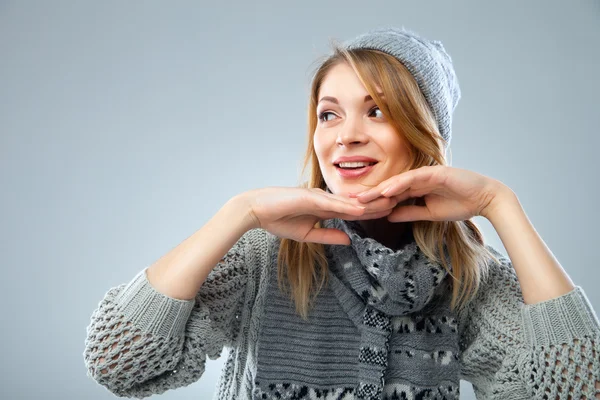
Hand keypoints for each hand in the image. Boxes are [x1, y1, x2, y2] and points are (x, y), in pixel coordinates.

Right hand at [242, 187, 396, 244]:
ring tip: (391, 202)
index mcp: (326, 207)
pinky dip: (349, 206)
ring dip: (370, 202)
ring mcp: (319, 196)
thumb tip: (349, 239)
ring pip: (350, 201)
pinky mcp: (310, 196)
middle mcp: (326, 199)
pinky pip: (333, 203)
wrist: (256, 210)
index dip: (373, 210)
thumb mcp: (308, 234)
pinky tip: (363, 209)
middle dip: (379, 202)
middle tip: (402, 201)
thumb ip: (329, 235)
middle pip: (357, 202)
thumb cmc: (278, 219)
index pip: (354, 209)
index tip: (391, 211)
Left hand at [352, 165, 503, 221]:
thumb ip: (409, 213)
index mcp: (415, 188)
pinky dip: (398, 184)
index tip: (357, 211)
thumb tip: (389, 216)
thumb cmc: (460, 204)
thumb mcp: (429, 213)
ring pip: (396, 181)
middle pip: (388, 187)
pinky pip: (412, 178)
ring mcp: (425, 174)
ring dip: (378, 190)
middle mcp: (417, 179)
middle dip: (369, 195)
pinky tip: (385, 191)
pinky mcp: (434, 172)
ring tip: (362, 198)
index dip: (373, 203)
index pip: (390, 196)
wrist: (485, 199)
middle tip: (349, 203)